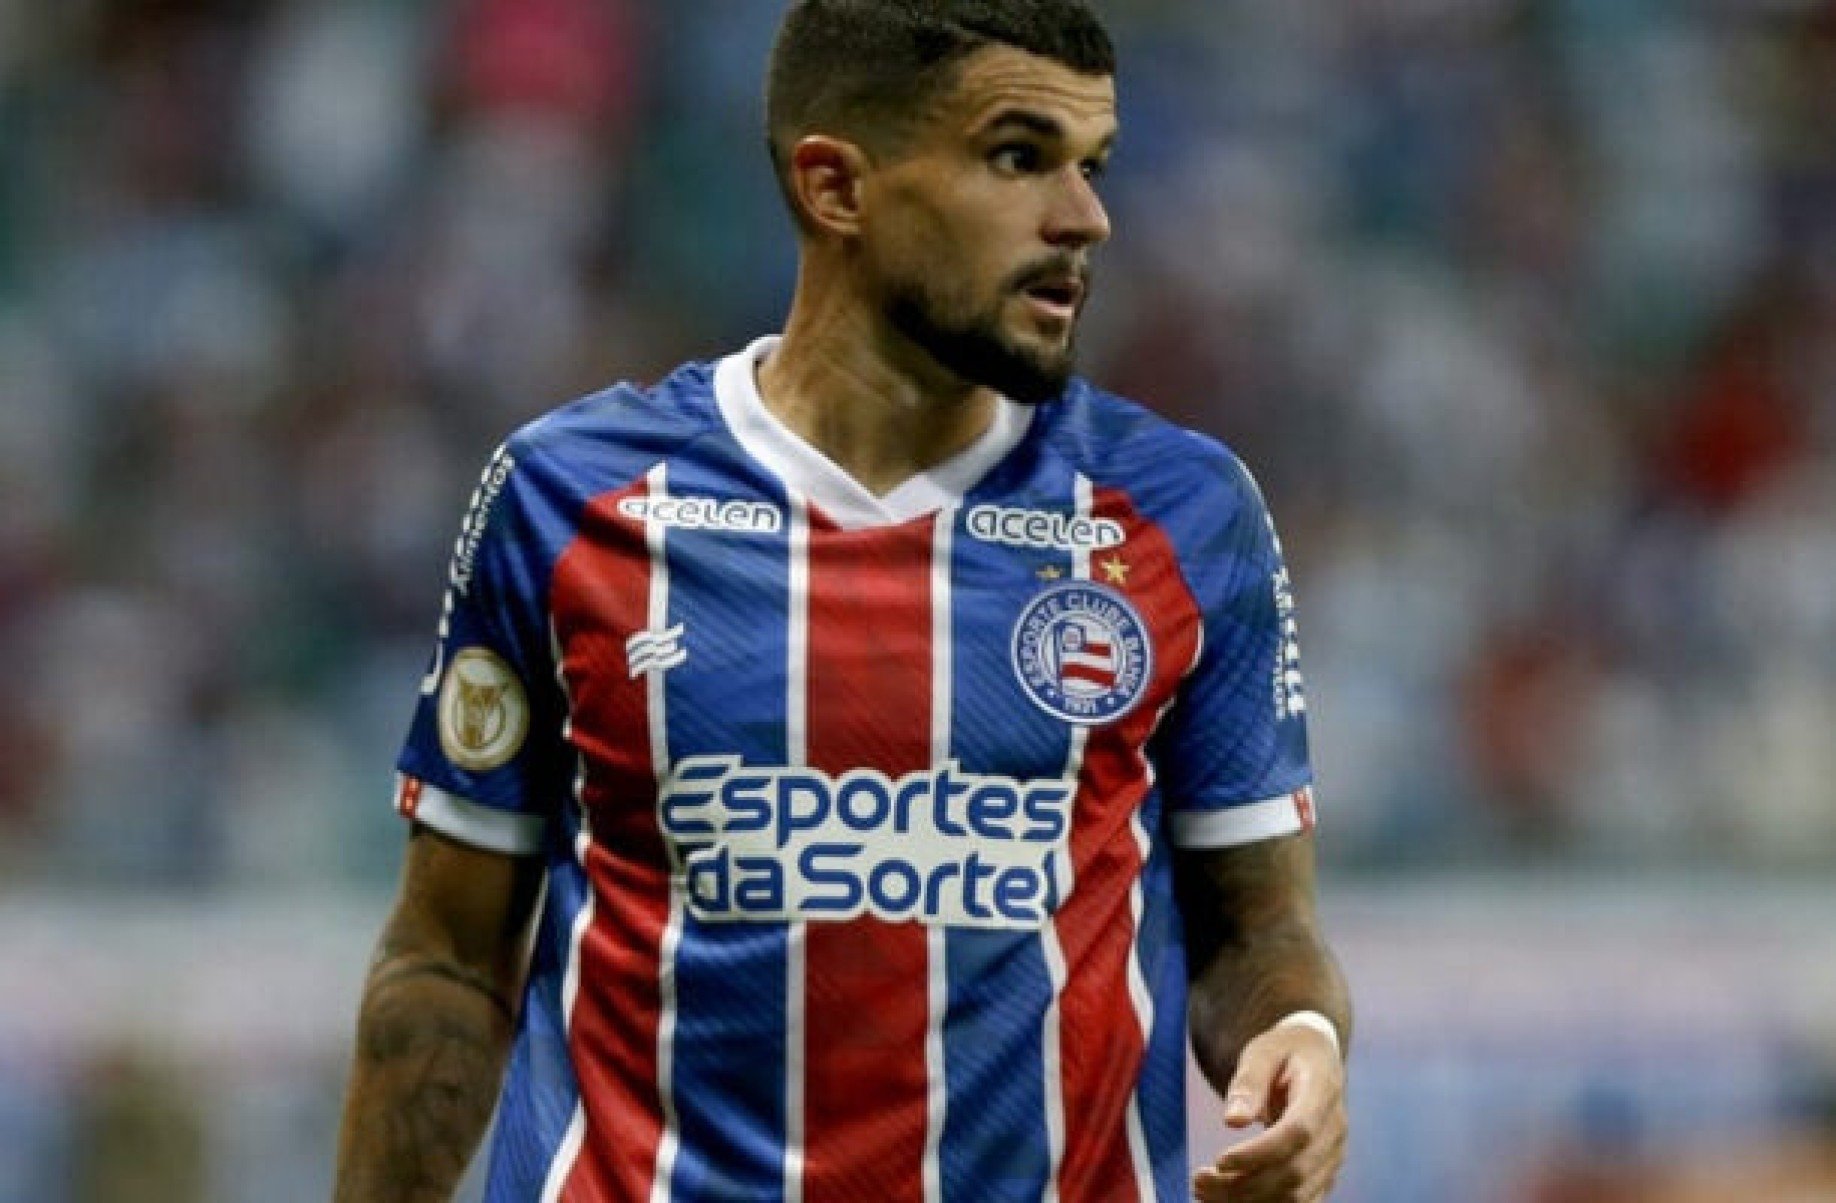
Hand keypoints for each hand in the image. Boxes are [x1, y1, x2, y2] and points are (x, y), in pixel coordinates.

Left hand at [1192, 1020, 1345, 1201]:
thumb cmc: (1285, 1051)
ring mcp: (1333, 1156)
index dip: (1260, 1153)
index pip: (1297, 1133)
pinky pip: (1298, 1201)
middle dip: (1243, 1184)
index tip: (1220, 1160)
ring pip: (1296, 1195)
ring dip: (1248, 1201)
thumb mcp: (1263, 1051)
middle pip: (1294, 1172)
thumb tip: (1233, 1120)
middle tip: (1198, 1180)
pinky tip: (1225, 1199)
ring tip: (1204, 1191)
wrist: (1315, 1059)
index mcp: (1322, 1092)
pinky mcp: (1323, 1173)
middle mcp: (1334, 1130)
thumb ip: (1249, 1081)